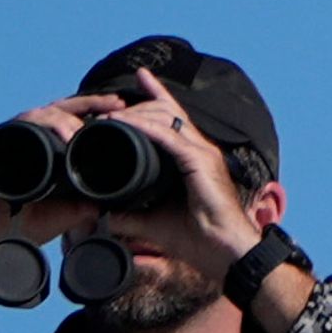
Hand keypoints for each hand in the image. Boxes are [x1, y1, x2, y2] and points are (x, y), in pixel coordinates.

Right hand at [0, 88, 125, 240]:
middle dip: (89, 104)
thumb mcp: (69, 211)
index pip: (73, 119)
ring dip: (64, 120)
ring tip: (84, 132)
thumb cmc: (31, 224)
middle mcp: (28, 137)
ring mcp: (10, 137)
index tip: (123, 107)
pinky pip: (18, 126)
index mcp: (47, 146)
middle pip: (60, 109)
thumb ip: (89, 202)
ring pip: (41, 114)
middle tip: (116, 104)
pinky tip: (62, 136)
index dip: (96, 109)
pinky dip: (41, 126)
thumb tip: (116, 199)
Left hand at [111, 66, 262, 258]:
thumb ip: (130, 217)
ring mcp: (202, 153)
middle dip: (139, 103)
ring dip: (134, 114)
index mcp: (195, 160)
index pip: (175, 119)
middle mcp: (201, 150)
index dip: (158, 96)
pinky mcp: (200, 162)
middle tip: (108, 108)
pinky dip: (143, 127)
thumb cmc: (201, 241)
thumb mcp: (155, 225)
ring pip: (165, 117)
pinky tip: (122, 124)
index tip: (141, 78)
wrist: (227, 254)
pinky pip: (167, 136)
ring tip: (108, 117)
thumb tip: (104, 215)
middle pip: (167, 111)